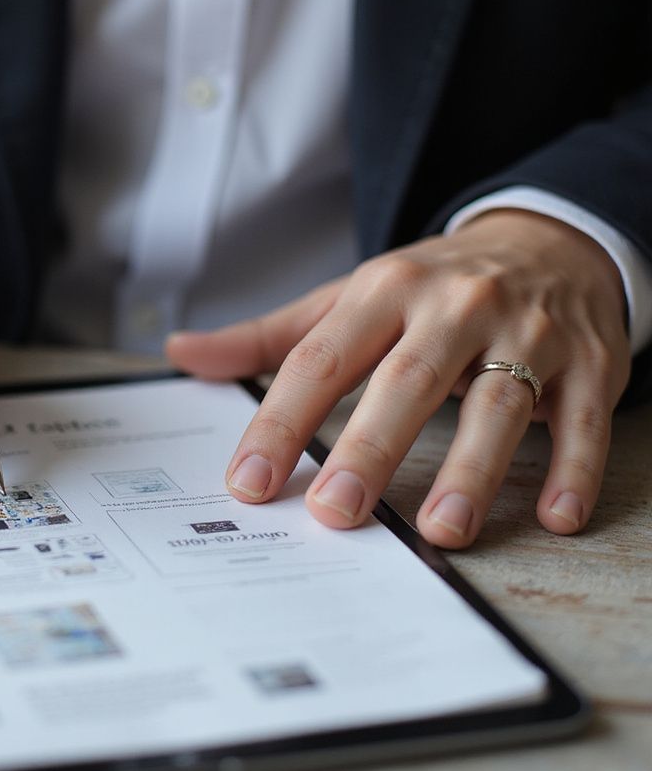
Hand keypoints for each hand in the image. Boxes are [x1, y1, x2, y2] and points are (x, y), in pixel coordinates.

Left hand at [166, 210, 630, 547]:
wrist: (547, 240)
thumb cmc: (429, 286)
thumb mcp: (348, 297)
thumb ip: (268, 336)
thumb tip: (181, 353)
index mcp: (385, 289)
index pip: (322, 358)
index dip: (282, 420)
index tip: (248, 480)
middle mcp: (455, 306)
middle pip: (408, 380)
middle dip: (370, 447)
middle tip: (334, 513)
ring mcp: (528, 332)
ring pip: (499, 403)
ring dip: (472, 469)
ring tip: (440, 530)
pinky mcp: (589, 360)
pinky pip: (584, 417)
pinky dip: (575, 465)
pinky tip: (556, 517)